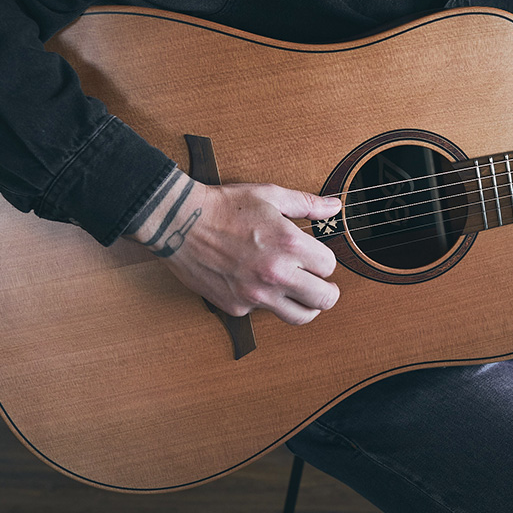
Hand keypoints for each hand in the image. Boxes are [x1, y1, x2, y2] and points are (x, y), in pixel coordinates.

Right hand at [125, 170, 341, 324]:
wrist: (178, 222)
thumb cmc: (224, 206)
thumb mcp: (270, 195)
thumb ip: (307, 204)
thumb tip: (334, 207)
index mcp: (290, 245)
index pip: (330, 266)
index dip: (326, 261)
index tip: (318, 258)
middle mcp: (276, 274)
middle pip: (324, 299)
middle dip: (328, 291)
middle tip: (324, 286)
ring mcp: (256, 294)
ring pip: (300, 317)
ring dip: (306, 307)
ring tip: (302, 295)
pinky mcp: (236, 306)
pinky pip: (262, 312)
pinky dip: (265, 302)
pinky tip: (258, 285)